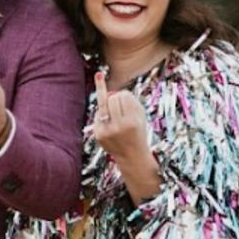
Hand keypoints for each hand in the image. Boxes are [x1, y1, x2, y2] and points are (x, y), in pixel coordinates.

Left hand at [94, 71, 159, 203]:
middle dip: (116, 99)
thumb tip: (102, 82)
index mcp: (133, 121)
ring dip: (108, 104)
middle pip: (112, 98)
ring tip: (114, 113)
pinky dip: (104, 115)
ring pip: (103, 104)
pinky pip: (98, 115)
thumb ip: (127, 98)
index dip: (125, 97)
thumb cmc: (137, 130)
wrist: (132, 156)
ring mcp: (108, 131)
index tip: (128, 103)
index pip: (123, 95)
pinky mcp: (98, 135)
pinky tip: (110, 124)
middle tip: (121, 109)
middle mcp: (120, 126)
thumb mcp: (140, 114)